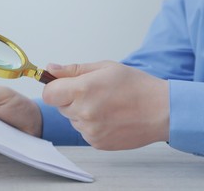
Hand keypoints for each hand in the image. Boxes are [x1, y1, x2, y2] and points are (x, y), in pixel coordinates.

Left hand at [42, 61, 169, 149]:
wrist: (162, 111)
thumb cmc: (135, 86)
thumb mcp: (104, 68)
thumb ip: (73, 70)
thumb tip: (50, 69)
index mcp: (82, 90)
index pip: (48, 94)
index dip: (54, 89)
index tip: (63, 86)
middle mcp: (83, 112)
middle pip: (60, 106)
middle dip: (71, 99)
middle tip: (94, 93)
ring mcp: (90, 130)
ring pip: (72, 119)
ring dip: (81, 113)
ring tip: (105, 106)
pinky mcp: (96, 142)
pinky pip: (83, 132)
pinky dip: (92, 125)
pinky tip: (109, 118)